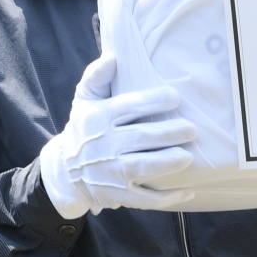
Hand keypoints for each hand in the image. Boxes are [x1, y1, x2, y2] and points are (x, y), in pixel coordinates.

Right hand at [36, 53, 198, 217]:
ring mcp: (112, 172)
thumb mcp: (84, 100)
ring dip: (167, 162)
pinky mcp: (119, 194)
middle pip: (141, 137)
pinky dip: (168, 198)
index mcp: (100, 119)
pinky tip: (188, 191)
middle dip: (168, 133)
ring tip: (188, 156)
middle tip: (191, 129)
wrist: (65, 171)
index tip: (175, 98)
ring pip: (143, 167)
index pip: (128, 107)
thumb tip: (113, 57)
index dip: (153, 101)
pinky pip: (145, 198)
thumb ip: (96, 77)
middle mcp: (106, 146)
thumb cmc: (84, 129)